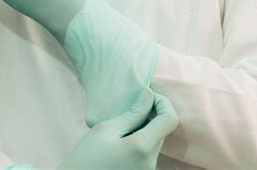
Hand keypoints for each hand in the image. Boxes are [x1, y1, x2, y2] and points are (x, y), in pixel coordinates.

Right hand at [58, 90, 178, 169]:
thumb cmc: (86, 157)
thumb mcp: (106, 129)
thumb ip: (132, 113)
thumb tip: (149, 95)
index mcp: (143, 148)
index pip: (170, 119)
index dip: (163, 103)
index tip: (147, 97)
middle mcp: (151, 162)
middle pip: (162, 130)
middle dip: (152, 114)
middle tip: (131, 107)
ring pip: (155, 140)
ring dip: (145, 128)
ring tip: (122, 125)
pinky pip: (148, 152)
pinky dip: (141, 140)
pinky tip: (122, 139)